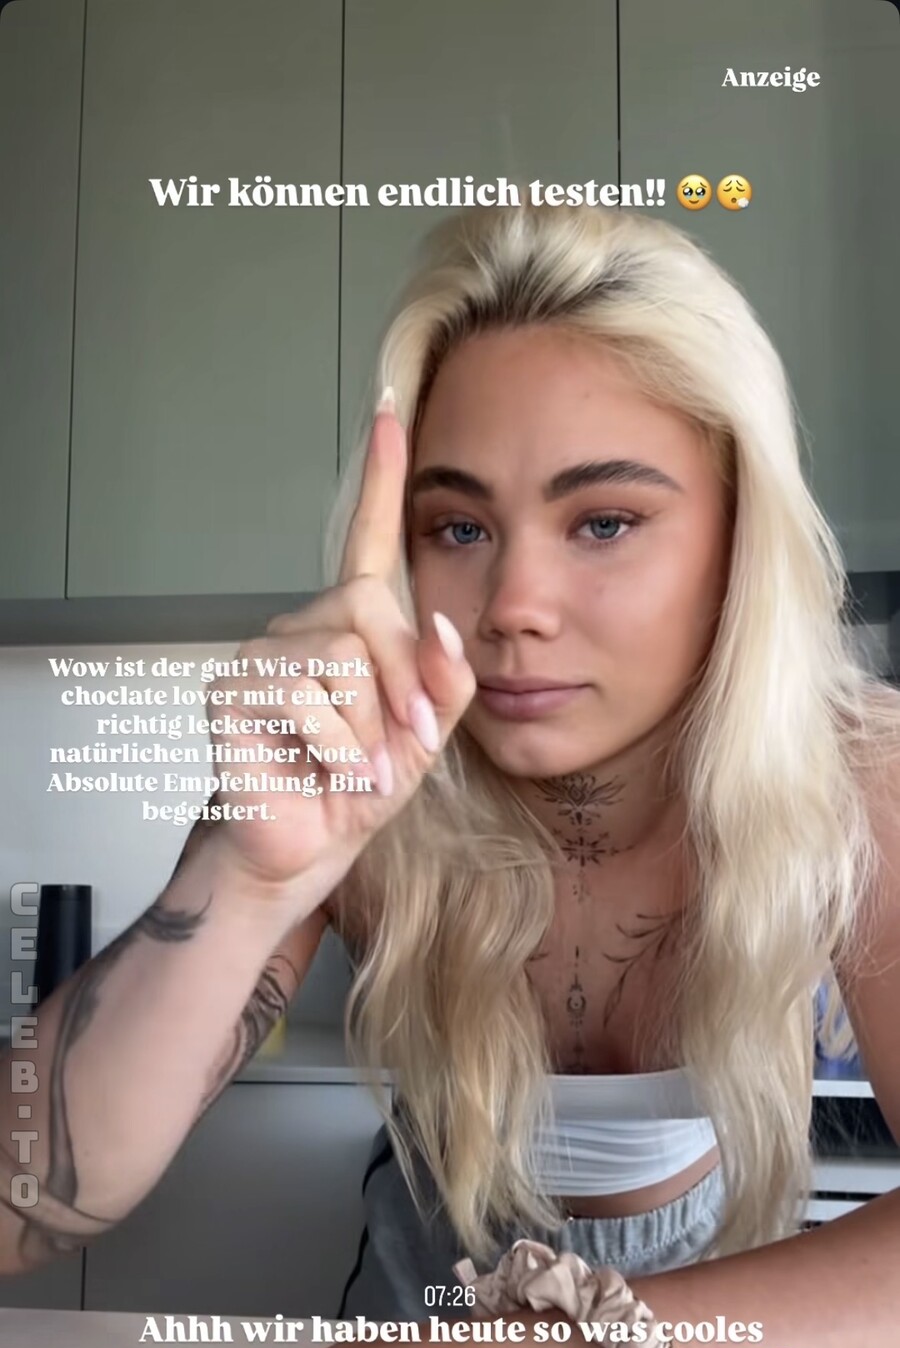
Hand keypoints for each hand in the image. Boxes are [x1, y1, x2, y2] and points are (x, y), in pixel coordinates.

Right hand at [212, 397, 475, 888]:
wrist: (303, 851)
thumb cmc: (353, 789)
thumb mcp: (422, 735)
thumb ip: (443, 681)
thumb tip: (439, 624)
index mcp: (350, 630)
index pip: (365, 540)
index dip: (379, 479)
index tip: (391, 413)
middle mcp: (302, 628)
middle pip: (369, 606)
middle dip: (403, 680)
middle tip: (409, 739)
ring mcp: (261, 653)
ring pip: (342, 655)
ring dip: (369, 725)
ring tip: (357, 765)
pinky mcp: (233, 689)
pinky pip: (304, 695)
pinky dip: (335, 744)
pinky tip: (325, 769)